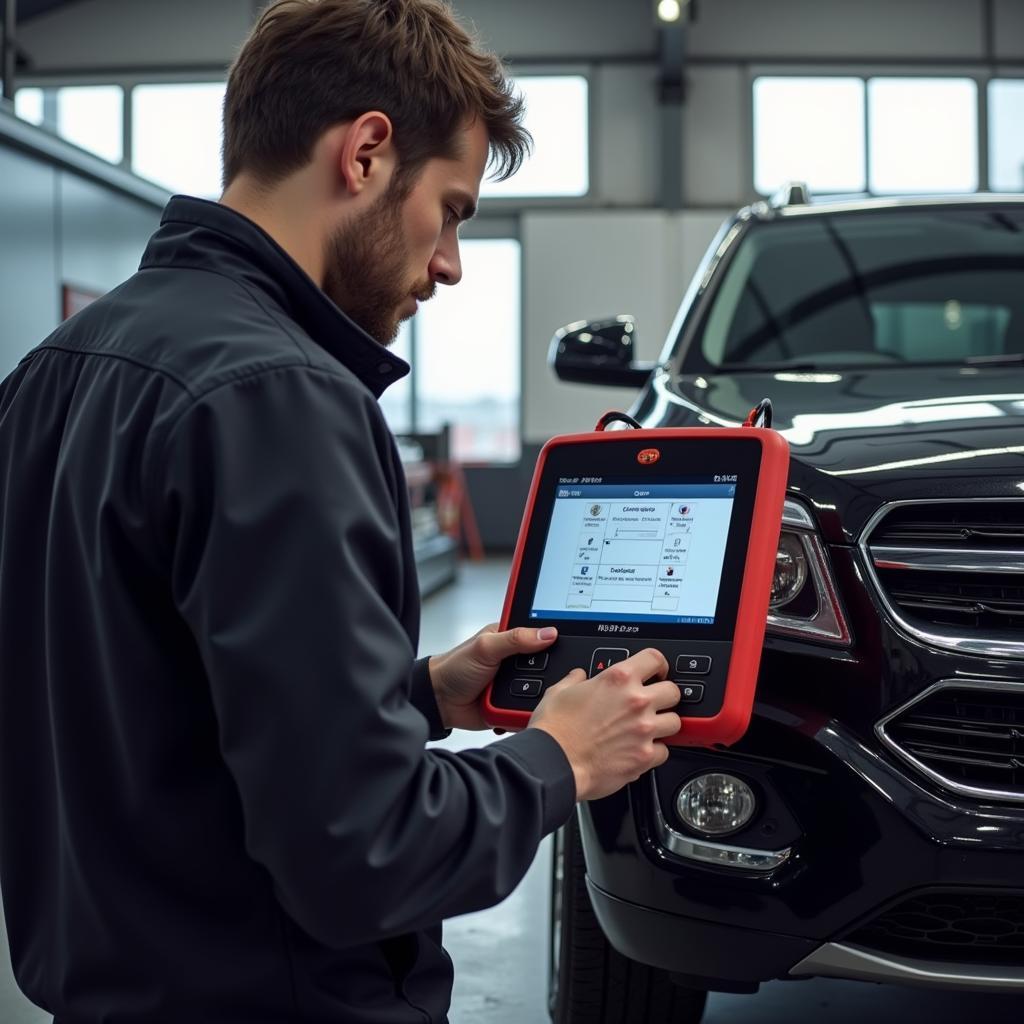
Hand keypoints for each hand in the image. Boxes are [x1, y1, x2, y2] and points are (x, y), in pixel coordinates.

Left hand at [428, 624, 558, 730]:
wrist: (439, 702)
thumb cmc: (454, 668)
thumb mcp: (485, 647)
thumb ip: (516, 639)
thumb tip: (548, 634)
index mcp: (511, 638)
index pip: (540, 636)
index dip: (553, 640)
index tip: (566, 645)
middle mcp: (516, 660)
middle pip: (546, 665)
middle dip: (548, 673)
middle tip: (544, 676)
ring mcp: (516, 683)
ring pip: (542, 689)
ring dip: (539, 694)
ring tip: (533, 696)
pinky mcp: (513, 704)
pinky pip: (531, 708)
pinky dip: (528, 711)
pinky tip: (526, 709)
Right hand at [528, 648, 680, 800]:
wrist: (553, 762)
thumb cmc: (554, 730)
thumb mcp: (559, 692)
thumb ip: (574, 680)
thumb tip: (578, 676)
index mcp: (617, 679)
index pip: (654, 658)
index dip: (658, 664)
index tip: (656, 671)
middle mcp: (636, 702)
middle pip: (673, 692)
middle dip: (664, 696)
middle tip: (653, 703)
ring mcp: (644, 730)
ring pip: (675, 722)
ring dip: (664, 725)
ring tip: (649, 728)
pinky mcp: (644, 757)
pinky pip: (664, 752)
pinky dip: (655, 752)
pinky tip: (640, 750)